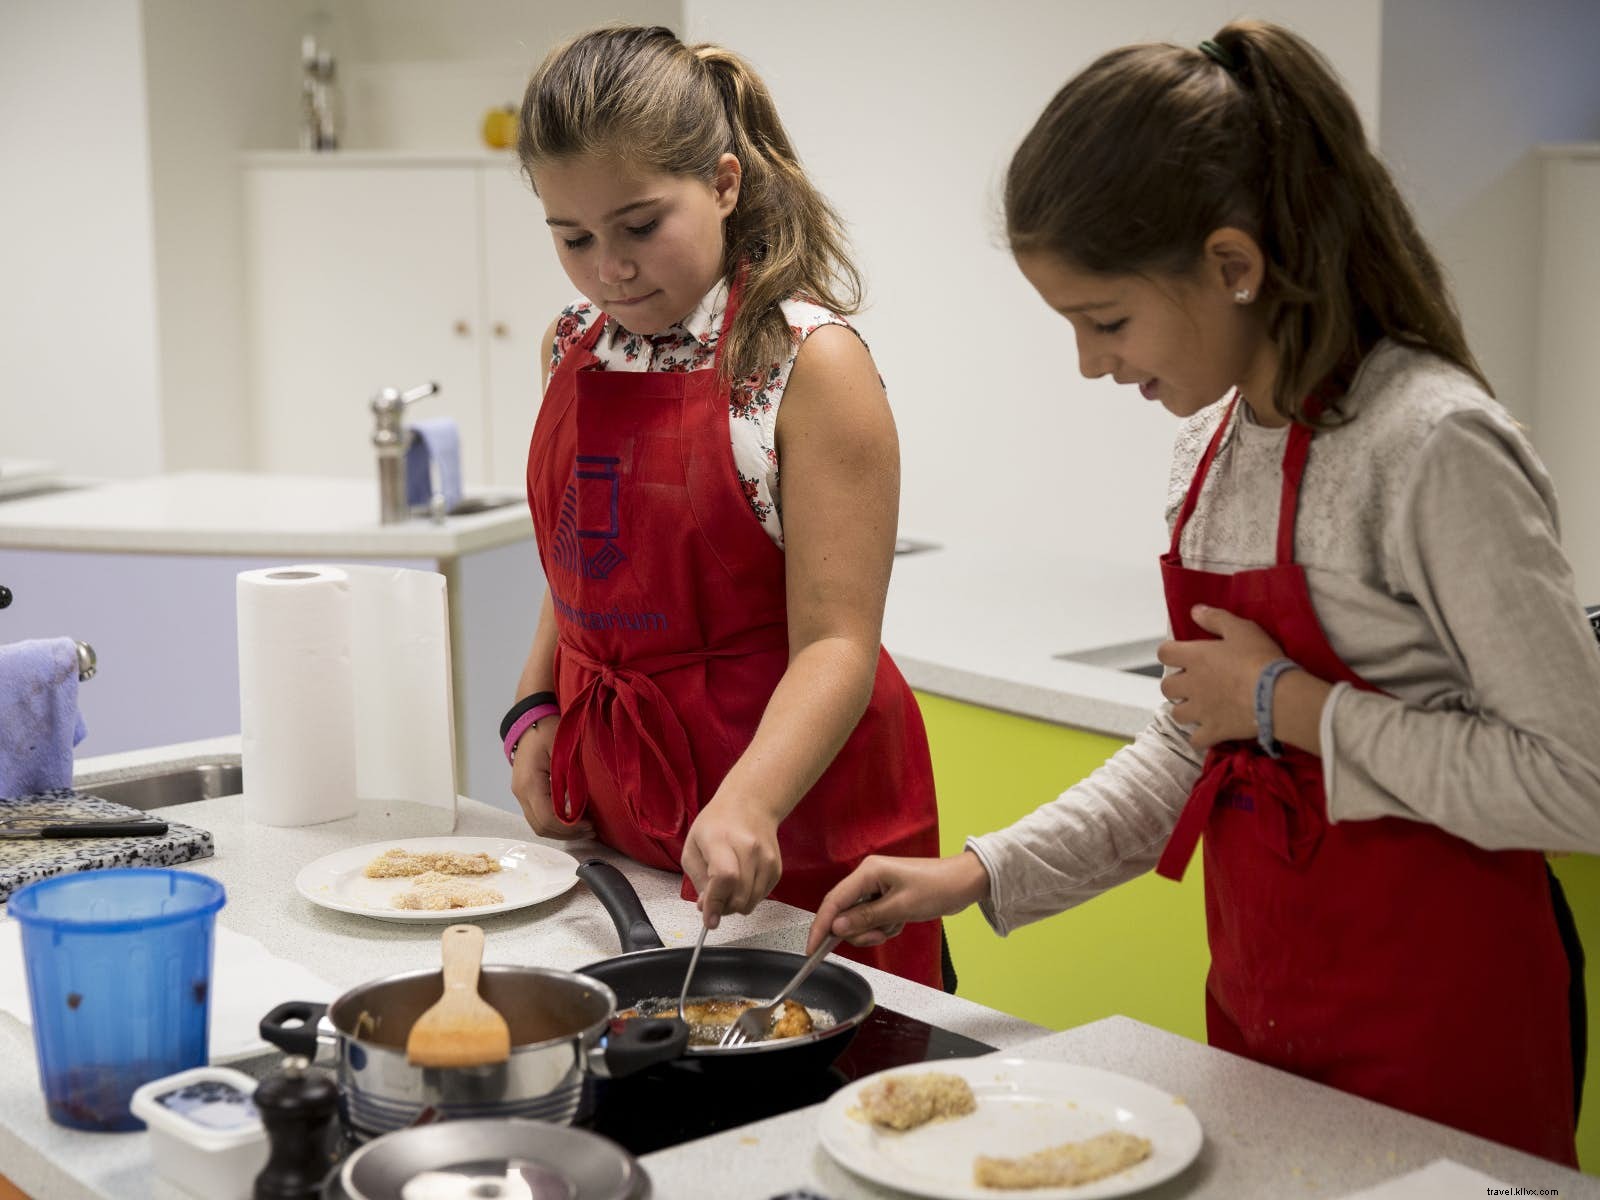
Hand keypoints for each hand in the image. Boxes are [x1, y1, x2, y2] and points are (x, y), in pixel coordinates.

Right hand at [509, 718, 594, 839]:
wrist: (531, 720)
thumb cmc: (550, 730)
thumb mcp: (564, 750)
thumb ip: (571, 780)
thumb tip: (581, 807)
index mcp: (530, 783)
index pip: (548, 819)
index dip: (570, 828)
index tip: (590, 825)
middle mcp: (520, 793)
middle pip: (541, 827)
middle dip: (567, 834)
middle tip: (590, 829)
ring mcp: (520, 794)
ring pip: (538, 825)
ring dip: (561, 831)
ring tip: (584, 826)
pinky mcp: (524, 793)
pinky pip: (537, 816)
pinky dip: (554, 822)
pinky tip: (572, 817)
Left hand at [680, 797, 782, 928]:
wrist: (751, 805)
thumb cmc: (717, 824)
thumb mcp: (693, 848)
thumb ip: (698, 880)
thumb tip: (707, 908)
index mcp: (722, 840)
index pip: (725, 878)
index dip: (716, 903)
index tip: (709, 920)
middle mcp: (749, 848)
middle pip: (740, 895)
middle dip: (723, 907)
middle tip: (714, 900)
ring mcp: (767, 858)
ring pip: (752, 901)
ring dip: (736, 904)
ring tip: (727, 889)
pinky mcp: (777, 868)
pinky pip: (762, 897)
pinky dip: (749, 897)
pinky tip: (742, 880)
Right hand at [805, 852, 989, 951]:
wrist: (963, 883)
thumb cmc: (936, 888)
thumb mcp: (899, 908)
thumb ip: (865, 918)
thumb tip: (836, 927)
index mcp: (868, 872)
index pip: (834, 901)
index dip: (821, 926)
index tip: (812, 949)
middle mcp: (868, 877)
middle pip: (844, 912)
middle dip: (858, 931)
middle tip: (878, 936)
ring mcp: (876, 887)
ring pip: (859, 919)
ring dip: (874, 930)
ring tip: (895, 926)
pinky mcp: (885, 897)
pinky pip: (873, 919)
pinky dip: (884, 927)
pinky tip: (900, 922)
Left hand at [1158, 605, 1283, 749]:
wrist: (1276, 694)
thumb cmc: (1259, 657)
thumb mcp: (1241, 629)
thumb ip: (1215, 618)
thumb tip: (1194, 611)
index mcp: (1194, 657)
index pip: (1164, 653)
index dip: (1171, 652)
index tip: (1184, 655)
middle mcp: (1190, 685)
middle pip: (1166, 687)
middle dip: (1176, 685)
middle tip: (1194, 683)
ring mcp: (1200, 711)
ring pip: (1177, 714)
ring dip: (1186, 710)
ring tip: (1201, 707)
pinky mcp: (1213, 731)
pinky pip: (1196, 740)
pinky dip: (1200, 737)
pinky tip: (1210, 730)